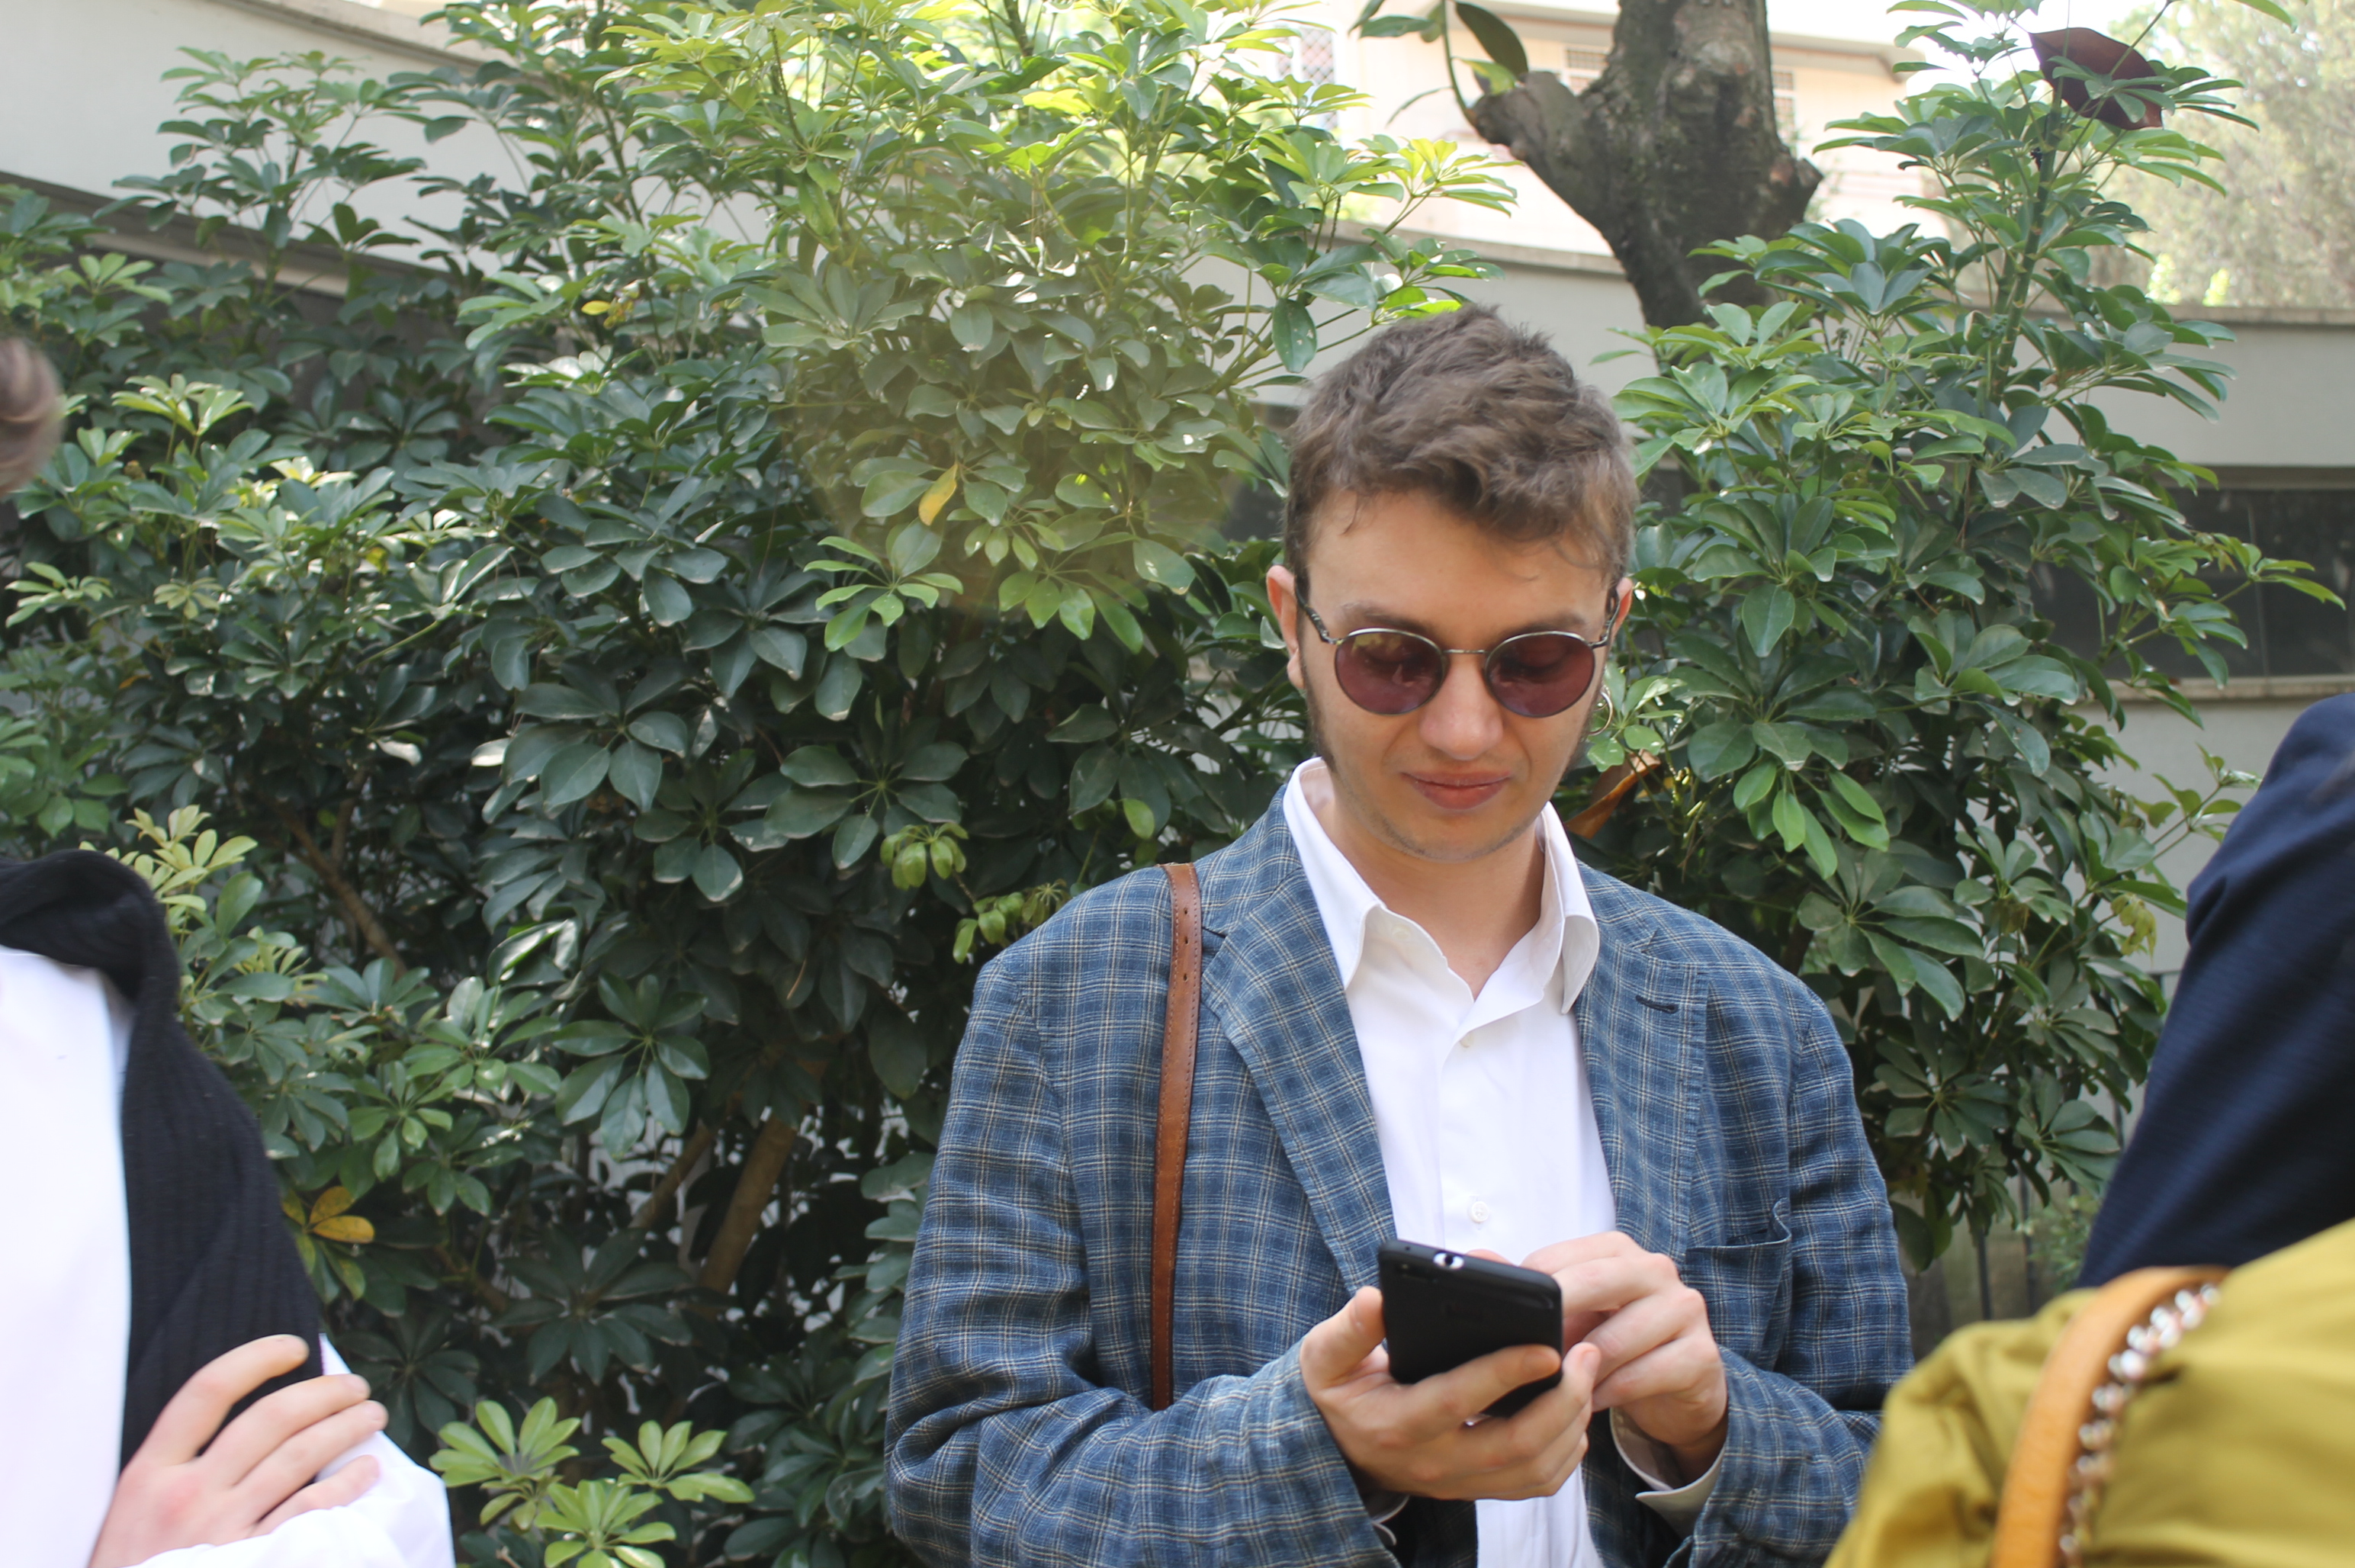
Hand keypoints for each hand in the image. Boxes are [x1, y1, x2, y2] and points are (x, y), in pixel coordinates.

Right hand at [89, 1335, 385, 1567]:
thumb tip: (253, 1415)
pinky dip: (346, 1483)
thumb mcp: (132, 1509)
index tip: (296, 1347)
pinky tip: (366, 1469)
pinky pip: (310, 1509)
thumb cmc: (134, 1566)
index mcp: (149, 1473)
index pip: (208, 1391)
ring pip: (299, 1456)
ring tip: (372, 1414)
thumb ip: (177, 1465)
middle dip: (324, 1392)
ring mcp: (220, 1529)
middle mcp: (186, 1494)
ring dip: (346, 1427)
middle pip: (270, 1418)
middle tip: (356, 1384)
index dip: (257, 1358)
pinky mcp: (252, 1561)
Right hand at [1300, 1285, 1603, 1501]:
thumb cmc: (1337, 1392)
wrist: (1335, 1448)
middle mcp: (1433, 1462)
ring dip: (1571, 1425)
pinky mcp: (1477, 1489)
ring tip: (1586, 1376)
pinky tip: (1573, 1412)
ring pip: (1534, 1470)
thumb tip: (1376, 1301)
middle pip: (1515, 1445)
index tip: (1546, 1347)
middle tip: (1585, 1353)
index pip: (1459, 1400)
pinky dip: (1566, 1451)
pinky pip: (1536, 1483)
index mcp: (1397, 1423)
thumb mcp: (1325, 1356)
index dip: (1506, 1373)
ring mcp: (1459, 1483)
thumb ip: (1349, 1329)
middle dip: (1562, 1400)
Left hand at [1521, 1233, 1727, 1480]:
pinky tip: (1591, 1403)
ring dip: (1582, 1370)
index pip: (1559, 1259)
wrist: (1680, 1385)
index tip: (1506, 1323)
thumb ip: (1530, 1290)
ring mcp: (1685, 1309)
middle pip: (1595, 1283)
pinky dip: (1610, 1393)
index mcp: (1616, 1251)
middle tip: (1528, 1352)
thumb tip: (1478, 1261)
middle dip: (1556, 1319)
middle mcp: (1655, 1270)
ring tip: (1559, 1388)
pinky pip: (1643, 1375)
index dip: (1530, 1294)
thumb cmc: (1615, 1341)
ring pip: (1618, 1339)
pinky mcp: (1701, 1355)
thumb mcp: (1573, 1314)